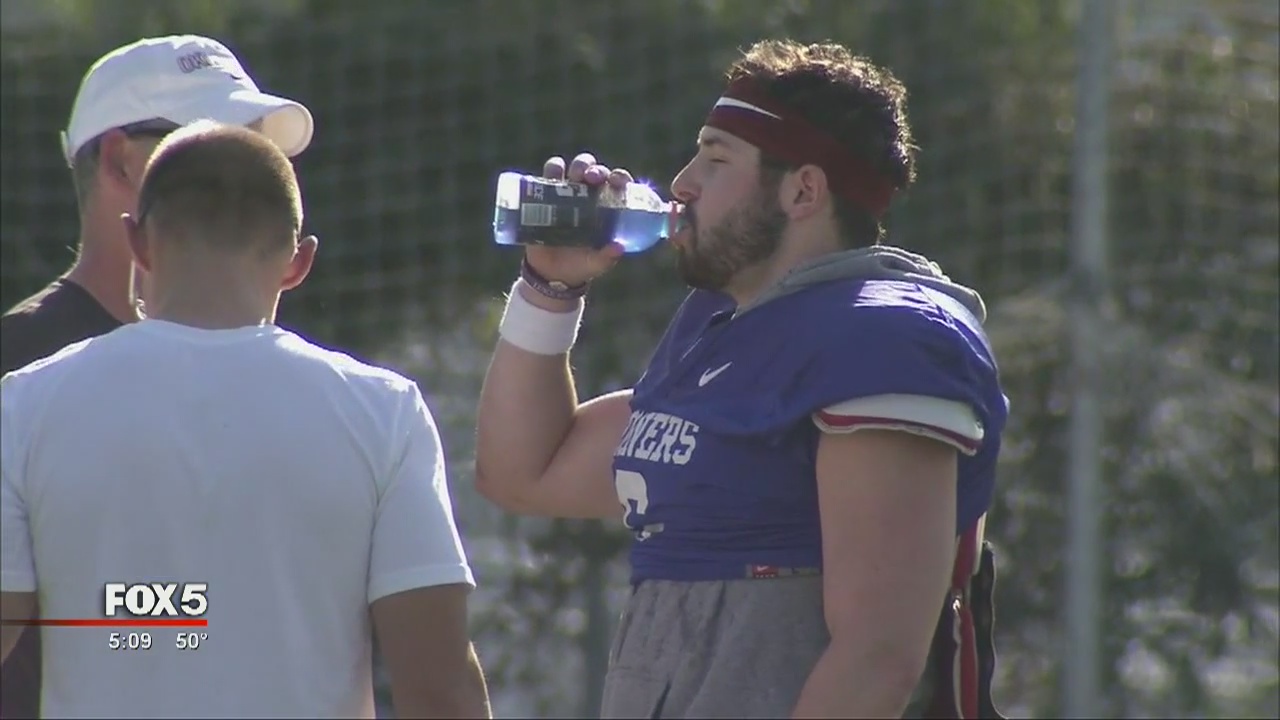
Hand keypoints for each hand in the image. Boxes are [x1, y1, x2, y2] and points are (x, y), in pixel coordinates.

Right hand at [524, 152, 632, 286]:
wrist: (550, 273)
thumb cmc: (580, 265)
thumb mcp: (596, 264)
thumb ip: (607, 257)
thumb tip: (619, 247)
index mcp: (607, 208)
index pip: (617, 185)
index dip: (619, 177)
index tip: (616, 181)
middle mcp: (590, 195)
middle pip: (596, 171)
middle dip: (595, 169)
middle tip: (591, 178)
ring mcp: (568, 193)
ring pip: (575, 167)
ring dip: (577, 165)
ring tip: (574, 176)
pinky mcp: (547, 194)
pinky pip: (550, 174)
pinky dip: (553, 168)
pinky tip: (553, 173)